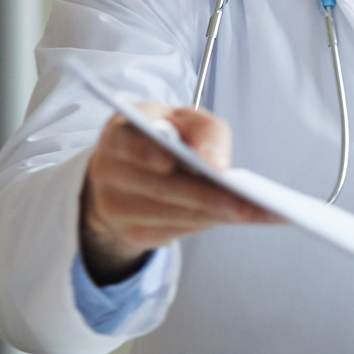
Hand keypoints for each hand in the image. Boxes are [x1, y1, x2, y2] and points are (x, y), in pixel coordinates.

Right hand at [78, 104, 276, 283]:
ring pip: (166, 214)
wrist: (133, 170)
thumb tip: (217, 165)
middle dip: (204, 195)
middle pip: (157, 186)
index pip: (124, 139)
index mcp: (120, 130)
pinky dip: (200, 225)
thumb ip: (205, 131)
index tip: (169, 161)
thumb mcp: (187, 121)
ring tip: (246, 213)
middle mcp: (107, 167)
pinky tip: (228, 219)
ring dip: (208, 214)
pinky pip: (167, 232)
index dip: (145, 152)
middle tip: (242, 203)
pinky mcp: (128, 231)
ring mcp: (113, 204)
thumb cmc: (167, 137)